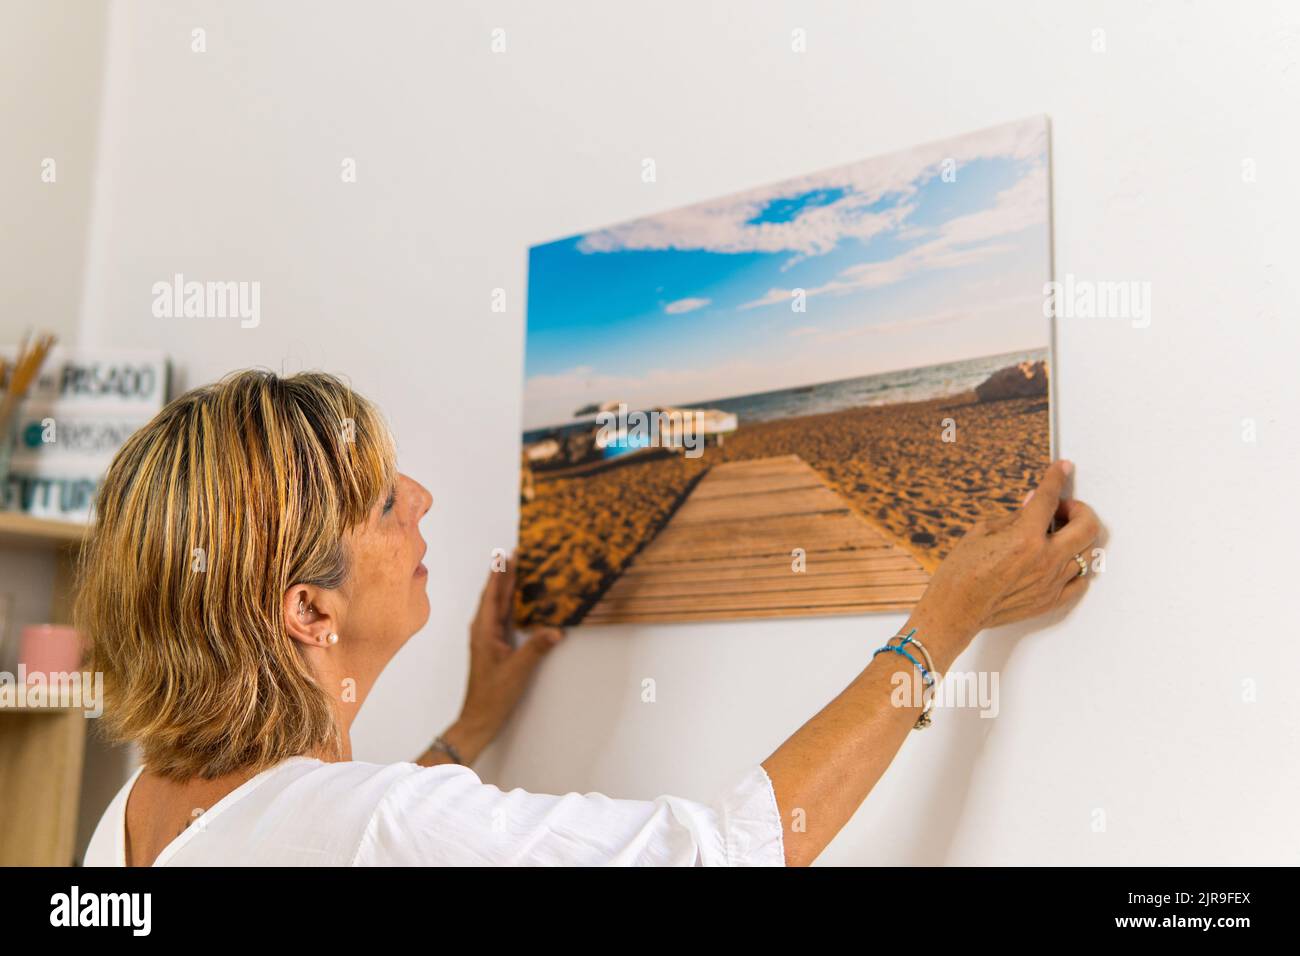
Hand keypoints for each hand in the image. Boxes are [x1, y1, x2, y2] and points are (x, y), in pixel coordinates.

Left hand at [451, 554, 563, 760]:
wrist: (480, 717)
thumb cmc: (494, 695)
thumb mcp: (518, 670)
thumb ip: (536, 648)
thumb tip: (556, 630)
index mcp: (484, 630)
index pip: (493, 595)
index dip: (501, 573)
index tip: (509, 554)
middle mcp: (482, 629)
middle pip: (494, 595)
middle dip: (504, 574)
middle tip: (517, 554)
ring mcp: (486, 637)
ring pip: (497, 605)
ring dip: (506, 586)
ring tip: (518, 569)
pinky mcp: (492, 645)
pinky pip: (501, 616)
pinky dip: (509, 603)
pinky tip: (517, 599)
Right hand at [910, 460, 1100, 650]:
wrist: (954, 611)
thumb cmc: (961, 571)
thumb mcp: (981, 532)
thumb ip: (1015, 517)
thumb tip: (1034, 503)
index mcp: (1025, 537)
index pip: (1049, 498)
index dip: (1057, 477)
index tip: (1063, 468)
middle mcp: (1045, 560)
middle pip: (1088, 526)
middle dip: (1079, 509)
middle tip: (1062, 509)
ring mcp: (1051, 583)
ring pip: (1086, 552)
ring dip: (1075, 537)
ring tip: (1056, 535)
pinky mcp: (1051, 600)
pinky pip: (1080, 580)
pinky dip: (1075, 565)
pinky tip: (1059, 559)